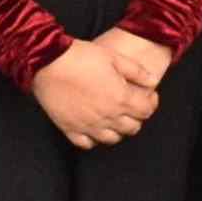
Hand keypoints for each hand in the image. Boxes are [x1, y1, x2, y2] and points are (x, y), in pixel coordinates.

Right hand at [27, 36, 155, 148]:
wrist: (47, 62)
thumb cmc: (81, 56)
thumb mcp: (113, 57)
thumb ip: (137, 71)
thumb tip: (154, 80)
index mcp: (121, 98)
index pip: (146, 111)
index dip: (151, 103)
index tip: (147, 95)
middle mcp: (107, 117)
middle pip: (132, 128)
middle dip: (136, 117)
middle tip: (130, 104)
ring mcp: (88, 125)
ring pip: (112, 139)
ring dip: (117, 129)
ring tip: (113, 116)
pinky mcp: (70, 128)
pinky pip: (87, 143)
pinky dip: (93, 138)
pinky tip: (93, 126)